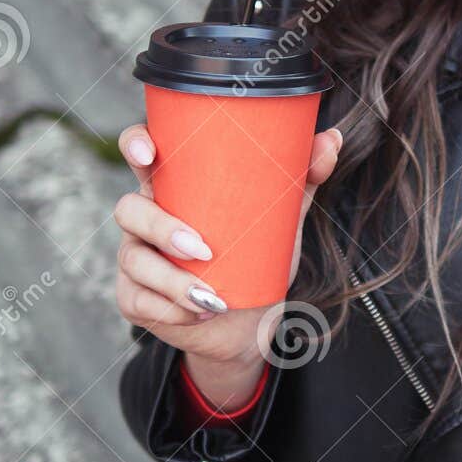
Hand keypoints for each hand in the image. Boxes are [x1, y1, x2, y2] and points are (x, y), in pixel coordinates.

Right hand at [113, 120, 342, 373]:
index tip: (148, 151)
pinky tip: (199, 314)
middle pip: (129, 209)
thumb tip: (332, 140)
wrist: (250, 322)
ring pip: (134, 261)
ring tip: (210, 296)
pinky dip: (173, 310)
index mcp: (173, 187)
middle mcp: (146, 219)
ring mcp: (135, 259)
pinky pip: (140, 301)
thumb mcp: (279, 219)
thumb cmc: (255, 258)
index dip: (134, 144)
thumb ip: (300, 178)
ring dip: (172, 280)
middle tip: (202, 249)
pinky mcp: (133, 298)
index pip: (141, 152)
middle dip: (161, 228)